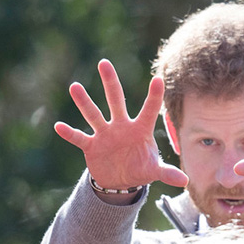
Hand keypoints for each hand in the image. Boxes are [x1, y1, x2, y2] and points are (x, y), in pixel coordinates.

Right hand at [54, 59, 188, 189]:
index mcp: (140, 129)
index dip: (154, 96)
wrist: (120, 180)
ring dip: (84, 102)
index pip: (149, 110)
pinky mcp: (92, 146)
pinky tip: (58, 127)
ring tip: (75, 87)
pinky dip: (70, 134)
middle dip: (110, 82)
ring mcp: (105, 134)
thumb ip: (167, 173)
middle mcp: (121, 126)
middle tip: (104, 63)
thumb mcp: (154, 171)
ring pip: (94, 114)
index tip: (158, 79)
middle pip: (116, 100)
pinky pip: (79, 138)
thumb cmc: (140, 168)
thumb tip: (185, 180)